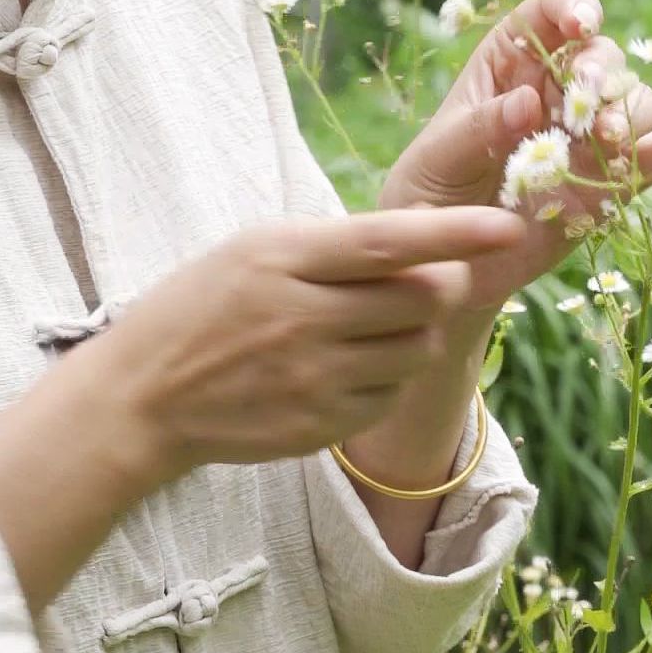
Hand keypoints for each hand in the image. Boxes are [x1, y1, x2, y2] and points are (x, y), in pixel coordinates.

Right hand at [87, 206, 527, 480]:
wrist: (143, 396)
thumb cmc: (206, 305)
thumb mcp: (256, 250)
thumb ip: (336, 245)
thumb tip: (429, 240)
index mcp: (286, 258)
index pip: (389, 242)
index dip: (455, 234)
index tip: (508, 227)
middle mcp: (303, 317)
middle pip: (424, 298)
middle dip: (443, 285)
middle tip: (427, 280)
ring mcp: (313, 378)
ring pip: (419, 350)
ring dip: (417, 334)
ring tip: (375, 327)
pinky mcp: (320, 426)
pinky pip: (392, 397)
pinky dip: (388, 379)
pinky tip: (349, 368)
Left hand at [381, 0, 651, 308]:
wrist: (443, 269)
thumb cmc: (427, 197)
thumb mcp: (435, 160)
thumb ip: (478, 130)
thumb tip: (526, 105)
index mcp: (509, 63)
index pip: (551, 13)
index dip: (573, 9)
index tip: (581, 26)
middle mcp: (558, 89)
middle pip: (603, 56)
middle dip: (601, 73)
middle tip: (585, 111)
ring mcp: (590, 136)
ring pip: (634, 101)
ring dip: (626, 115)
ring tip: (602, 145)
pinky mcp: (614, 182)